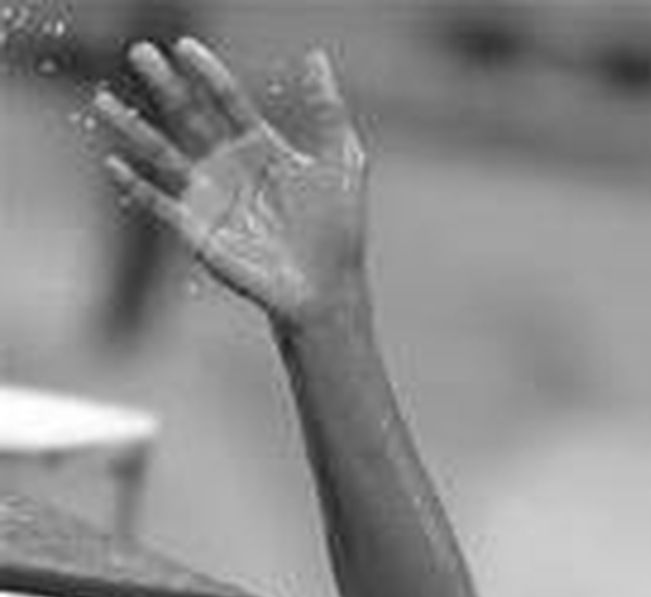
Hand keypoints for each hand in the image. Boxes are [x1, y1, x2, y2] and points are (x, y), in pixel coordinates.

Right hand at [95, 39, 365, 326]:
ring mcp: (211, 197)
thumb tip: (316, 57)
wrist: (326, 288)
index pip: (227, 101)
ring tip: (103, 100)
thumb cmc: (337, 231)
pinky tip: (116, 165)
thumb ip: (328, 111)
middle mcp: (229, 166)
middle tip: (140, 52)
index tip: (184, 48)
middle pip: (189, 118)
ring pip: (164, 154)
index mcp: (259, 147)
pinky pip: (161, 205)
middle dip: (164, 86)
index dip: (207, 75)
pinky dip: (138, 187)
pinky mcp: (199, 231)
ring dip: (133, 129)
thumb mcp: (341, 163)